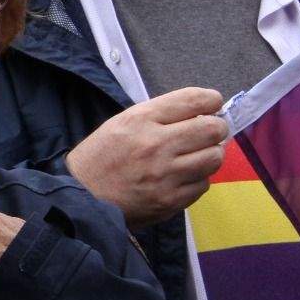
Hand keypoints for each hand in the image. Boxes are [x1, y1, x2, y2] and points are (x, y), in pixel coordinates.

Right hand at [65, 86, 227, 228]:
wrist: (82, 197)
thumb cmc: (102, 156)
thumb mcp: (122, 122)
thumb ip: (160, 115)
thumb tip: (200, 113)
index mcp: (141, 119)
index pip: (193, 100)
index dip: (211, 99)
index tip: (213, 103)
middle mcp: (156, 145)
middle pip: (212, 129)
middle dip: (217, 128)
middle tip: (210, 132)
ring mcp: (165, 175)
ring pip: (214, 158)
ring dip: (210, 154)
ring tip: (197, 155)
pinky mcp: (170, 200)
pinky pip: (203, 184)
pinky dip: (198, 179)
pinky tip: (183, 177)